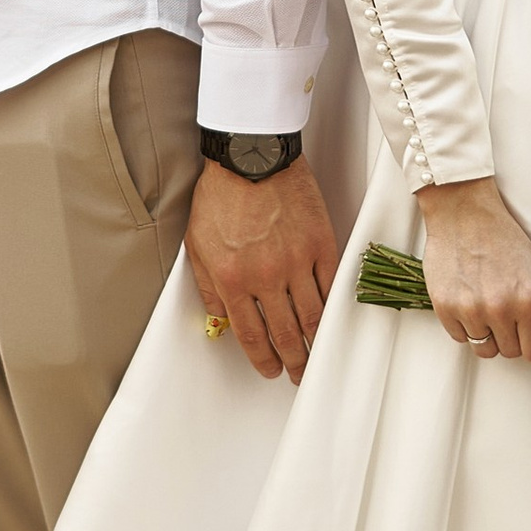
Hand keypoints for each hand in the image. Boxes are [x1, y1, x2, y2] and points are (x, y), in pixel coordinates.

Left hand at [188, 155, 338, 383]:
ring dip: (315, 343)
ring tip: (317, 357)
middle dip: (293, 361)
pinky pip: (331, 286)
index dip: (262, 359)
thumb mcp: (197, 244)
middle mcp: (266, 276)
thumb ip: (208, 286)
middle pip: (285, 333)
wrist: (252, 157)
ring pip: (312, 316)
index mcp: (233, 279)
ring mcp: (297, 261)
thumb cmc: (222, 194)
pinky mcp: (321, 244)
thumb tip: (220, 317)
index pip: (251, 334)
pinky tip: (333, 321)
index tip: (270, 369)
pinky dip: (333, 308)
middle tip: (298, 374)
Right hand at [413, 174, 530, 361]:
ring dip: (488, 335)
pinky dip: (465, 327)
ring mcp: (469, 310)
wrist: (462, 212)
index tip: (530, 338)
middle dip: (512, 339)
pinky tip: (469, 305)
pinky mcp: (444, 307)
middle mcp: (498, 309)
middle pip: (509, 352)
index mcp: (526, 299)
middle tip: (508, 319)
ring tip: (487, 311)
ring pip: (483, 348)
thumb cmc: (500, 234)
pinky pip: (459, 336)